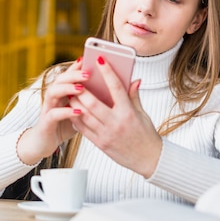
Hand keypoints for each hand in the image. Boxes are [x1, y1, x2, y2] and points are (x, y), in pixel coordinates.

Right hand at [16, 59, 88, 164]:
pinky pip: (53, 114)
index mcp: (62, 92)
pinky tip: (77, 111)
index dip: (77, 66)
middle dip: (74, 74)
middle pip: (60, 79)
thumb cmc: (65, 126)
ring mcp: (48, 108)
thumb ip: (90, 100)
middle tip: (89, 73)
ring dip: (67, 88)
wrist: (44, 144)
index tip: (90, 59)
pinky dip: (65, 111)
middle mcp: (53, 97)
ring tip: (81, 88)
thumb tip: (110, 91)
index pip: (69, 75)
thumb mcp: (79, 111)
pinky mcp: (46, 122)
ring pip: (53, 92)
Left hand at [69, 56, 161, 177]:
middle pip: (93, 102)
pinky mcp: (100, 144)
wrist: (148, 160)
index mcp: (128, 113)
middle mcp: (116, 123)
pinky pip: (83, 129)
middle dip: (82, 89)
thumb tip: (133, 79)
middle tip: (76, 78)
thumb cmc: (146, 136)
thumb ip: (134, 96)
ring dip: (75, 102)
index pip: (116, 88)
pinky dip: (76, 117)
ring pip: (84, 115)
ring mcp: (106, 134)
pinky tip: (73, 109)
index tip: (100, 60)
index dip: (107, 72)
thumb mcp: (142, 114)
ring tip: (71, 92)